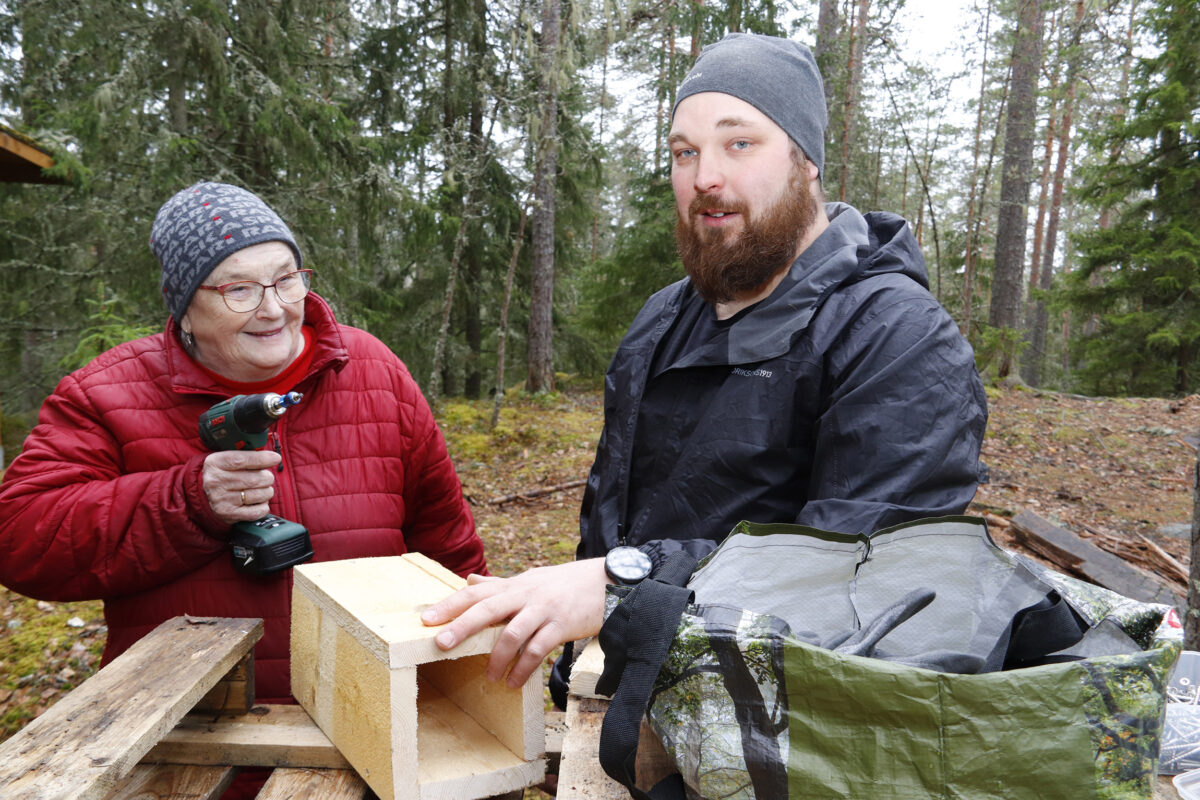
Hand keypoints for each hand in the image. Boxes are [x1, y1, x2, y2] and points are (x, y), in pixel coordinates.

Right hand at [201, 450, 281, 524]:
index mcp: (214, 463)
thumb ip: (250, 455)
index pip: (241, 460)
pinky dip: (263, 506)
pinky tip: (259, 501)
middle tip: (267, 478)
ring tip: (262, 489)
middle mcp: (214, 481)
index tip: (276, 458)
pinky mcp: (228, 514)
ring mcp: (220, 500)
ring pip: (259, 495)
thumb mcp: (231, 459)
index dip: (261, 459)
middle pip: (254, 479)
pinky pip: (257, 511)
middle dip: (267, 478)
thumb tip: (274, 458)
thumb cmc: (229, 473)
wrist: (211, 494)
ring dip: (267, 491)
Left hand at [421, 558, 608, 687]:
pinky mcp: (561, 626)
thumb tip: (468, 580)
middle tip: (439, 643)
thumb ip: (499, 584)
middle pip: (487, 608)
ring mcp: (543, 610)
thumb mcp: (530, 579)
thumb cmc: (562, 584)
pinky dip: (524, 668)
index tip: (425, 618)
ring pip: (512, 632)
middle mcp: (525, 595)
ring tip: (488, 677)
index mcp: (514, 585)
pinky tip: (514, 682)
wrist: (606, 582)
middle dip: (462, 625)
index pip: (476, 592)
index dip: (450, 604)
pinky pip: (538, 649)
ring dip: (497, 658)